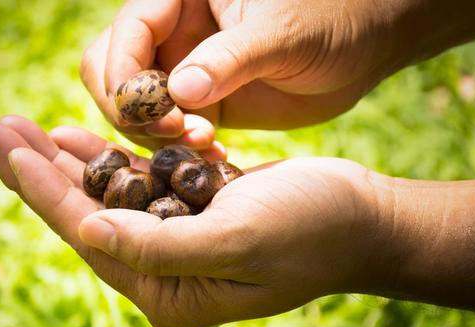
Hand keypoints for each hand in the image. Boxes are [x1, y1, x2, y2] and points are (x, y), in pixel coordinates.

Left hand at [0, 116, 384, 326]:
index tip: (3, 146)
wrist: (362, 216)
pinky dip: (104, 158)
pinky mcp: (187, 212)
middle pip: (83, 215)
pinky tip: (73, 137)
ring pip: (102, 197)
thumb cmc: (313, 229)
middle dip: (36, 171)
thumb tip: (85, 232)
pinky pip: (133, 183)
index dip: (43, 190)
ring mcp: (174, 242)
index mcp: (168, 292)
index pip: (89, 235)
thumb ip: (160, 246)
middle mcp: (163, 273)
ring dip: (63, 161)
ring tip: (18, 128)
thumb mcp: (238, 239)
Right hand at [83, 0, 474, 135]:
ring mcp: (182, 69)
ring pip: (134, 109)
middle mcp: (172, 32)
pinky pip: (166, 131)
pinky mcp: (198, 104)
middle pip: (111, 74)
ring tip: (205, 145)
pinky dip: (179, 149)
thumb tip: (180, 92)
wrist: (362, 46)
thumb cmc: (331, 21)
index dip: (127, 78)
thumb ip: (231, 58)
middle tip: (182, 134)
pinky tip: (213, 156)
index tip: (157, 115)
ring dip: (158, 136)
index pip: (126, 35)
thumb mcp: (283, 33)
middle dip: (135, 112)